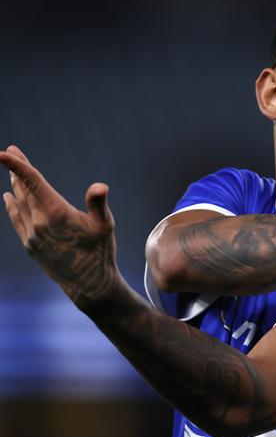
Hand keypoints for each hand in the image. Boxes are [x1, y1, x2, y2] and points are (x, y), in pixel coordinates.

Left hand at [0, 145, 120, 310]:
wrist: (88, 284)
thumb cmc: (101, 252)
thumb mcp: (105, 226)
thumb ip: (98, 204)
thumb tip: (100, 187)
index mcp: (57, 213)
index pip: (33, 182)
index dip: (18, 165)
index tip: (4, 152)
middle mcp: (39, 222)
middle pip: (24, 190)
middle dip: (17, 170)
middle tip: (11, 151)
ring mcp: (32, 235)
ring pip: (19, 204)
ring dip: (16, 186)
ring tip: (13, 173)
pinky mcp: (30, 245)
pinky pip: (17, 220)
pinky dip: (11, 206)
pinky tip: (8, 197)